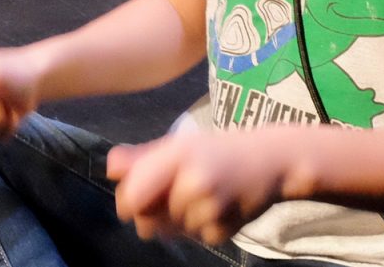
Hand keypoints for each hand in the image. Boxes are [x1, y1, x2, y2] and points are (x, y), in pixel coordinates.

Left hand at [106, 130, 298, 245]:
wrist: (273, 161)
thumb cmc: (220, 151)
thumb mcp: (181, 145)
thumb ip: (143, 157)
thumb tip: (110, 168)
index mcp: (177, 156)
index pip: (133, 195)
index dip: (128, 201)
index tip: (136, 198)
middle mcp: (192, 182)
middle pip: (146, 220)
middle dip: (150, 214)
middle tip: (169, 198)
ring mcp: (210, 208)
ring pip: (169, 231)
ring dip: (176, 221)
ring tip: (196, 201)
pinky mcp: (222, 230)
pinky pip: (193, 239)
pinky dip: (198, 229)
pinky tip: (214, 209)